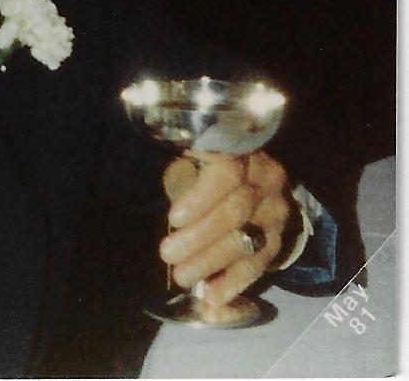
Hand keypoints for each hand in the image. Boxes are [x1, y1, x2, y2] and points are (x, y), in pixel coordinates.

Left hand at [158, 151, 290, 306]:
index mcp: (243, 153)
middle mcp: (267, 180)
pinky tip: (213, 295)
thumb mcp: (192, 159)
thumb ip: (182, 174)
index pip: (227, 173)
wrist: (248, 175)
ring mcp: (276, 210)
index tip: (174, 218)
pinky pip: (259, 263)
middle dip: (200, 237)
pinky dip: (234, 281)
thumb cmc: (205, 164)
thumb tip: (170, 198)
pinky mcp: (279, 237)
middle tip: (168, 254)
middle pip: (236, 211)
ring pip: (248, 241)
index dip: (201, 197)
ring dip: (213, 263)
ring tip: (183, 277)